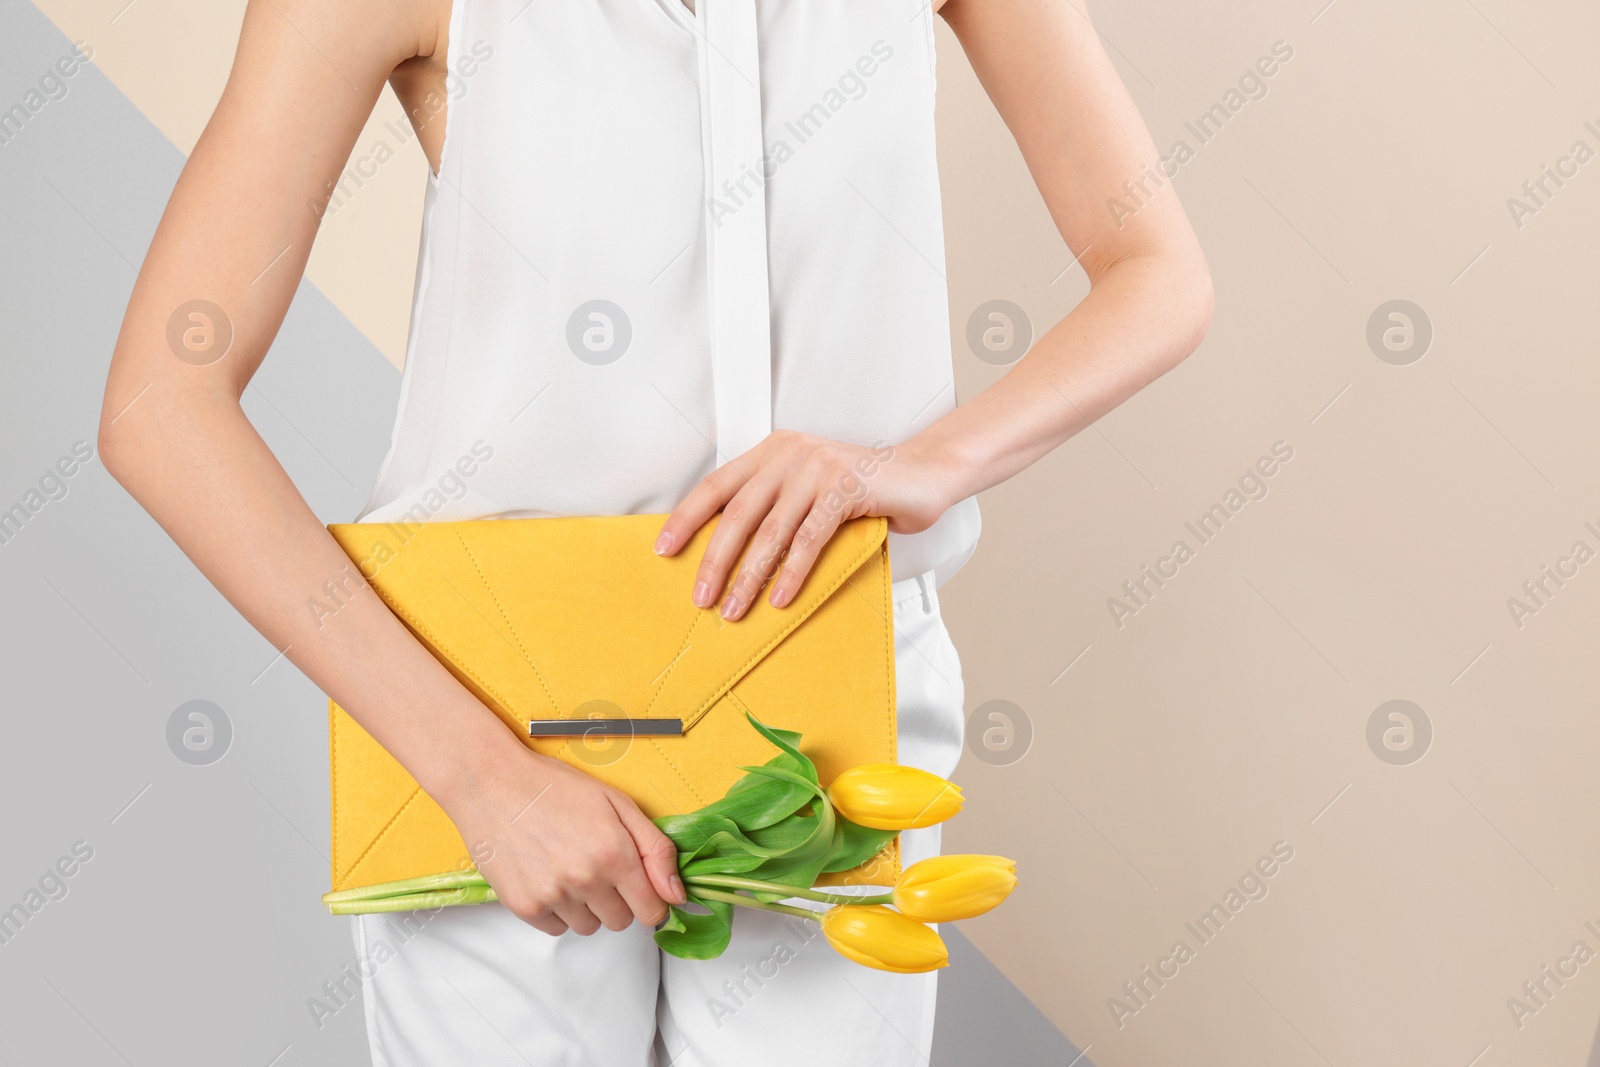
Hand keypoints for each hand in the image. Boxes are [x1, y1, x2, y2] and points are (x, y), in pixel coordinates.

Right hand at [439, 740, 686, 936]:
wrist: (492, 783)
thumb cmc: (555, 787)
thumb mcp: (617, 804)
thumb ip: (656, 850)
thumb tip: (677, 895)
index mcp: (615, 854)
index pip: (652, 911)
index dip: (651, 900)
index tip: (640, 888)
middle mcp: (586, 879)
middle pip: (621, 922)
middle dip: (618, 900)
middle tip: (599, 868)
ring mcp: (553, 896)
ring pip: (589, 928)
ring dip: (587, 907)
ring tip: (569, 868)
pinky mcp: (524, 906)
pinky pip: (556, 929)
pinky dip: (557, 911)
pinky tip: (548, 876)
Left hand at [653, 431, 954, 620]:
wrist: (922, 474)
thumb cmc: (862, 489)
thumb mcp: (808, 490)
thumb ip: (774, 507)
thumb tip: (728, 556)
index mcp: (772, 451)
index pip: (717, 486)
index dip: (687, 519)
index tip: (664, 550)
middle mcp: (789, 453)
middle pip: (738, 514)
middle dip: (715, 561)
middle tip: (701, 597)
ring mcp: (818, 467)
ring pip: (771, 531)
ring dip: (749, 577)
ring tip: (735, 608)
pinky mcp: (846, 488)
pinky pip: (810, 538)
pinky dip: (792, 572)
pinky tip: (780, 598)